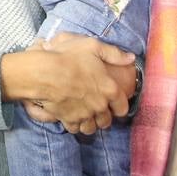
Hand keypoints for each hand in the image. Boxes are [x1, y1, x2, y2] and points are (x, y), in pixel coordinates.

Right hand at [8, 33, 134, 134]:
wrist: (45, 73)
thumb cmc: (69, 57)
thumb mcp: (94, 46)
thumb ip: (114, 54)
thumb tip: (131, 58)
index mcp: (109, 89)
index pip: (122, 107)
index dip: (120, 106)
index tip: (115, 104)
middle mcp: (100, 106)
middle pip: (106, 120)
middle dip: (104, 117)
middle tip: (98, 110)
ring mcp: (84, 115)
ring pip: (92, 128)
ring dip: (91, 123)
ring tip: (86, 116)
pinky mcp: (69, 120)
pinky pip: (75, 129)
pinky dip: (75, 125)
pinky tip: (72, 118)